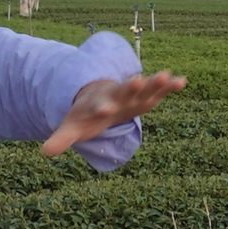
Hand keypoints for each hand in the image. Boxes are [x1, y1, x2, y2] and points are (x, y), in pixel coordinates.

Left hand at [44, 70, 187, 156]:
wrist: (98, 97)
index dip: (101, 107)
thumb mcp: (74, 127)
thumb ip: (61, 138)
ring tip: (167, 76)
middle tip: (136, 80)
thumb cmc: (87, 116)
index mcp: (98, 104)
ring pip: (144, 87)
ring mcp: (131, 93)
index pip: (98, 106)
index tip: (104, 109)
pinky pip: (158, 90)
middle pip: (123, 91)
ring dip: (154, 83)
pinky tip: (183, 81)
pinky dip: (170, 86)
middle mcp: (116, 96)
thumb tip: (44, 152)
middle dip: (131, 87)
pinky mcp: (144, 94)